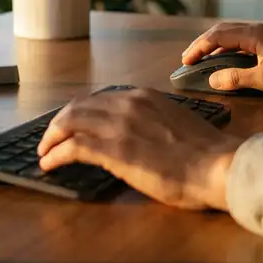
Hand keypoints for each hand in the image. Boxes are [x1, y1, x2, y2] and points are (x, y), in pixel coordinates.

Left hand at [36, 88, 242, 209]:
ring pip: (70, 122)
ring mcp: (119, 125)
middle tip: (50, 138)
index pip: (99, 99)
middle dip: (59, 122)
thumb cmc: (206, 153)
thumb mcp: (175, 122)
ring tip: (44, 152)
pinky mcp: (114, 150)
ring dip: (51, 137)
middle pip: (78, 107)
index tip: (72, 123)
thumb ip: (152, 120)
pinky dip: (56, 154)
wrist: (218, 166)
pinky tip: (49, 164)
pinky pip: (72, 147)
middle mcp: (127, 104)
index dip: (80, 112)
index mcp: (143, 96)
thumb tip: (139, 133)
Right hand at [182, 22, 262, 98]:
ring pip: (232, 32)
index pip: (218, 36)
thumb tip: (212, 79)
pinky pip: (241, 38)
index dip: (199, 47)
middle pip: (222, 30)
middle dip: (203, 43)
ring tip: (202, 57)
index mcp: (254, 34)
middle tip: (188, 58)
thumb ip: (236, 78)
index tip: (186, 60)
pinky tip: (225, 58)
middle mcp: (258, 28)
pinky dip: (228, 46)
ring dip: (215, 44)